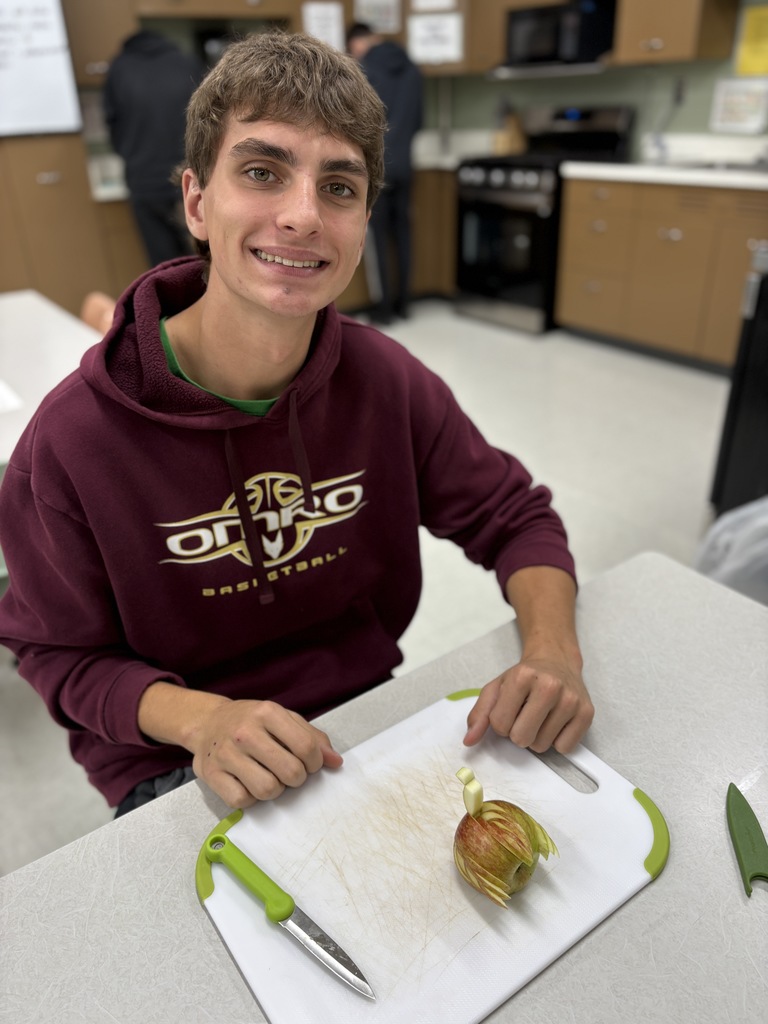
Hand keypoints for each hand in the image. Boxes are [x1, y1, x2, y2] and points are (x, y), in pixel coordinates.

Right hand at [189, 698, 342, 807]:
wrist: (207, 722)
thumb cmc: (252, 722)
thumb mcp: (283, 719)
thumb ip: (312, 737)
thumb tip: (335, 761)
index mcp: (267, 712)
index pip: (306, 747)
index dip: (315, 763)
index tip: (310, 764)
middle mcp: (245, 731)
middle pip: (290, 772)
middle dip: (297, 778)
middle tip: (290, 772)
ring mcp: (225, 753)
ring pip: (268, 790)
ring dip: (275, 789)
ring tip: (269, 776)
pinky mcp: (211, 774)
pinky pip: (242, 801)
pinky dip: (251, 798)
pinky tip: (249, 782)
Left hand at [463, 654, 593, 753]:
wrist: (556, 661)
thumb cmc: (524, 677)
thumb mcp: (496, 688)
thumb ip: (480, 714)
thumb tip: (469, 741)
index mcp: (523, 677)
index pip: (499, 724)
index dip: (500, 723)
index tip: (509, 710)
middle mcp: (550, 686)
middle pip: (521, 738)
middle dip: (518, 733)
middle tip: (524, 716)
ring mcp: (571, 700)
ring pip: (542, 746)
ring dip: (537, 737)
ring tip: (540, 717)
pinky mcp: (587, 713)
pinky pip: (564, 748)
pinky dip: (557, 741)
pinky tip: (556, 721)